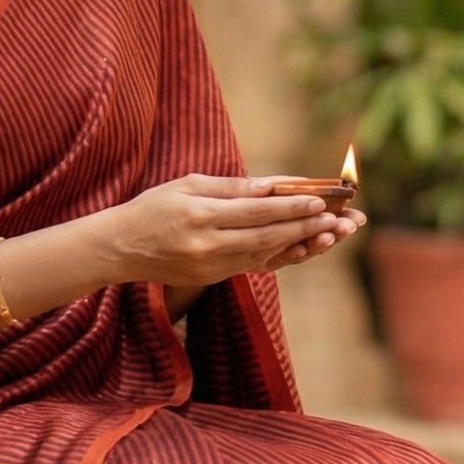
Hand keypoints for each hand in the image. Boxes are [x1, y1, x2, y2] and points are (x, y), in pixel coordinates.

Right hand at [98, 174, 364, 291]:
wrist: (121, 248)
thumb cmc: (153, 207)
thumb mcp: (187, 185)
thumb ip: (231, 187)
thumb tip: (273, 184)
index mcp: (200, 217)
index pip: (256, 212)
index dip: (292, 206)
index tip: (321, 199)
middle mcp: (208, 246)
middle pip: (269, 237)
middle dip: (308, 227)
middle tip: (342, 219)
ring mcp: (212, 268)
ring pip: (268, 255)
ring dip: (304, 244)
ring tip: (335, 234)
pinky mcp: (214, 279)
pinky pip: (256, 266)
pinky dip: (283, 256)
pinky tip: (307, 248)